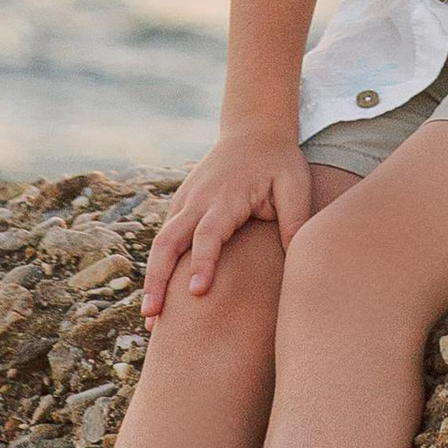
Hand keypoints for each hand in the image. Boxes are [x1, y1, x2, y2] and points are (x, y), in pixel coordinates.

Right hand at [140, 125, 311, 320]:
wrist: (255, 129)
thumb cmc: (279, 161)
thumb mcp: (295, 184)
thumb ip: (295, 218)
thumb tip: (297, 257)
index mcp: (227, 196)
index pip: (209, 233)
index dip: (202, 262)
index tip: (196, 293)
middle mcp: (199, 199)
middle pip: (170, 240)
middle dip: (158, 278)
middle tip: (153, 317)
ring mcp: (186, 200)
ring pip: (161, 241)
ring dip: (152, 278)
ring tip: (150, 319)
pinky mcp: (182, 203)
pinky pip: (164, 236)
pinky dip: (157, 266)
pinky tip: (157, 296)